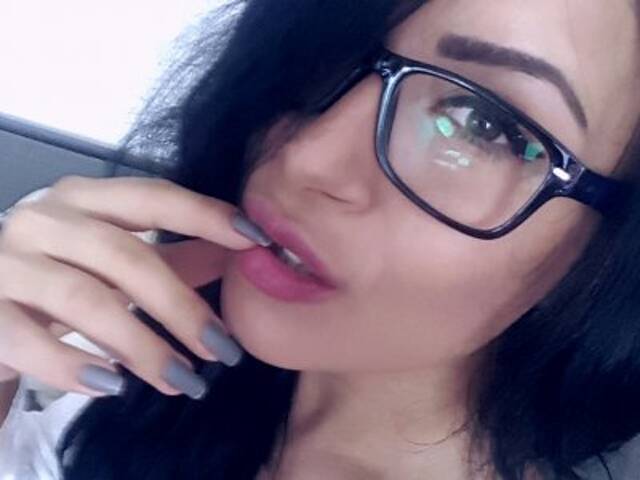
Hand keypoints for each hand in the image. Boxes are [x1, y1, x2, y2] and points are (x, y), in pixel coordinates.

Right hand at [0, 175, 256, 399]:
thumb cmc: (60, 276)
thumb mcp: (117, 260)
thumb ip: (175, 255)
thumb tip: (242, 253)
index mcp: (84, 198)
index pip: (154, 197)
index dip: (207, 216)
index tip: (257, 241)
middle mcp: (43, 219)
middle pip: (127, 257)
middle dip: (182, 308)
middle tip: (223, 351)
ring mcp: (6, 262)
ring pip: (85, 300)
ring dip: (141, 346)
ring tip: (182, 380)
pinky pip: (26, 341)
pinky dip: (73, 366)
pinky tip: (113, 386)